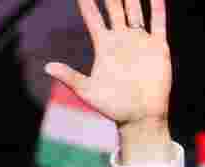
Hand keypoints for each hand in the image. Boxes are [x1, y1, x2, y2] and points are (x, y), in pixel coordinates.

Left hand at [45, 0, 171, 154]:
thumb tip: (46, 67)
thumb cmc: (112, 106)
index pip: (94, 17)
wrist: (139, 117)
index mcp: (104, 46)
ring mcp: (140, 42)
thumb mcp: (87, 91)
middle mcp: (122, 39)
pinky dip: (158, 8)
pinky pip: (158, 23)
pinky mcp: (158, 47)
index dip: (87, 2)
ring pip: (136, 11)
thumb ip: (69, 77)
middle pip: (115, 8)